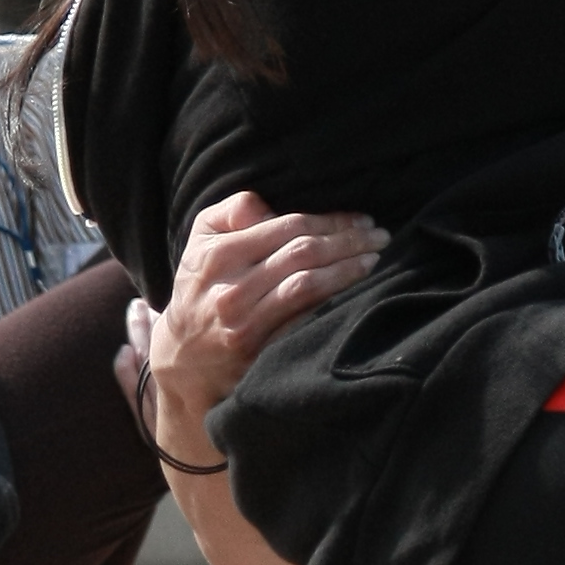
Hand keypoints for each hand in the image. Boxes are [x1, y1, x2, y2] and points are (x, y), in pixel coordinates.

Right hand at [143, 193, 386, 430]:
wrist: (184, 359)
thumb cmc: (203, 288)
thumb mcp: (201, 241)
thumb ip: (232, 211)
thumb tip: (270, 205)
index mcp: (218, 255)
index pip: (288, 227)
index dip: (331, 220)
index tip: (361, 219)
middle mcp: (231, 289)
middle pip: (303, 254)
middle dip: (349, 241)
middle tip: (380, 236)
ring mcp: (246, 325)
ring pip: (308, 286)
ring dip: (348, 270)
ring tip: (374, 259)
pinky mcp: (260, 353)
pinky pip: (305, 321)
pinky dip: (334, 303)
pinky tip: (356, 292)